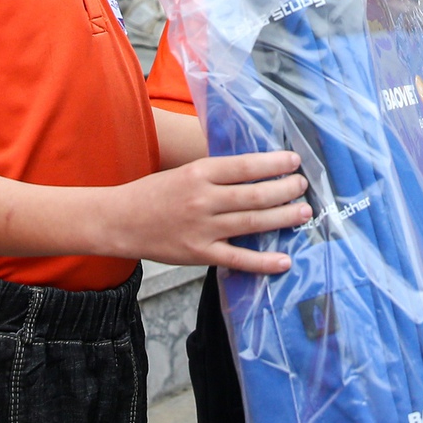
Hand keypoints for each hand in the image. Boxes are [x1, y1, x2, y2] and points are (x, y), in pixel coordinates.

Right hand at [108, 152, 309, 271]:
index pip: (245, 166)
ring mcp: (202, 229)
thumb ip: (216, 174)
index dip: (273, 164)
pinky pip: (238, 259)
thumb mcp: (184, 173)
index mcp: (199, 173)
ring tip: (303, 212)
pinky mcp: (199, 254)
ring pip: (252, 223)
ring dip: (282, 217)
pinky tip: (284, 260)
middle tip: (302, 186)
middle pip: (254, 195)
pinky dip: (264, 261)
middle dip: (285, 189)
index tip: (293, 160)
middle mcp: (203, 199)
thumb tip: (255, 173)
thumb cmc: (153, 193)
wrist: (119, 220)